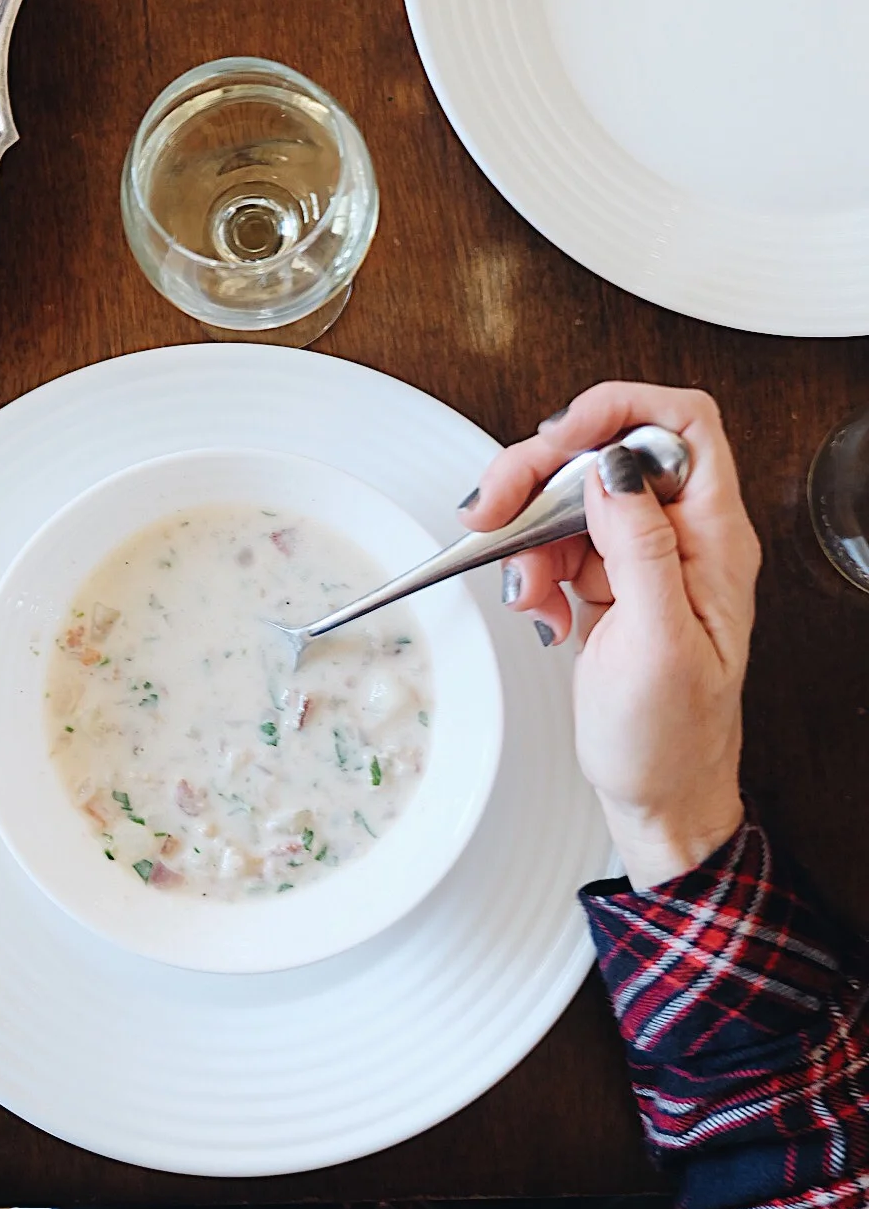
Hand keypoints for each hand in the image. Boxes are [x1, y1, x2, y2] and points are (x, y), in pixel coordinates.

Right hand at [461, 384, 760, 887]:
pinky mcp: (608, 580)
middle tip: (494, 508)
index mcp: (715, 539)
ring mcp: (642, 557)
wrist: (659, 798)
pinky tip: (539, 609)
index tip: (559, 438)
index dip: (618, 410)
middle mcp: (682, 536)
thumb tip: (615, 469)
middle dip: (540, 474)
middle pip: (605, 453)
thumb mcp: (659, 645)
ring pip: (569, 497)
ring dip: (527, 533)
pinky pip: (554, 542)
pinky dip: (530, 568)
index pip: (682, 424)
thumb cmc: (671, 740)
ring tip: (526, 589)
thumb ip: (641, 548)